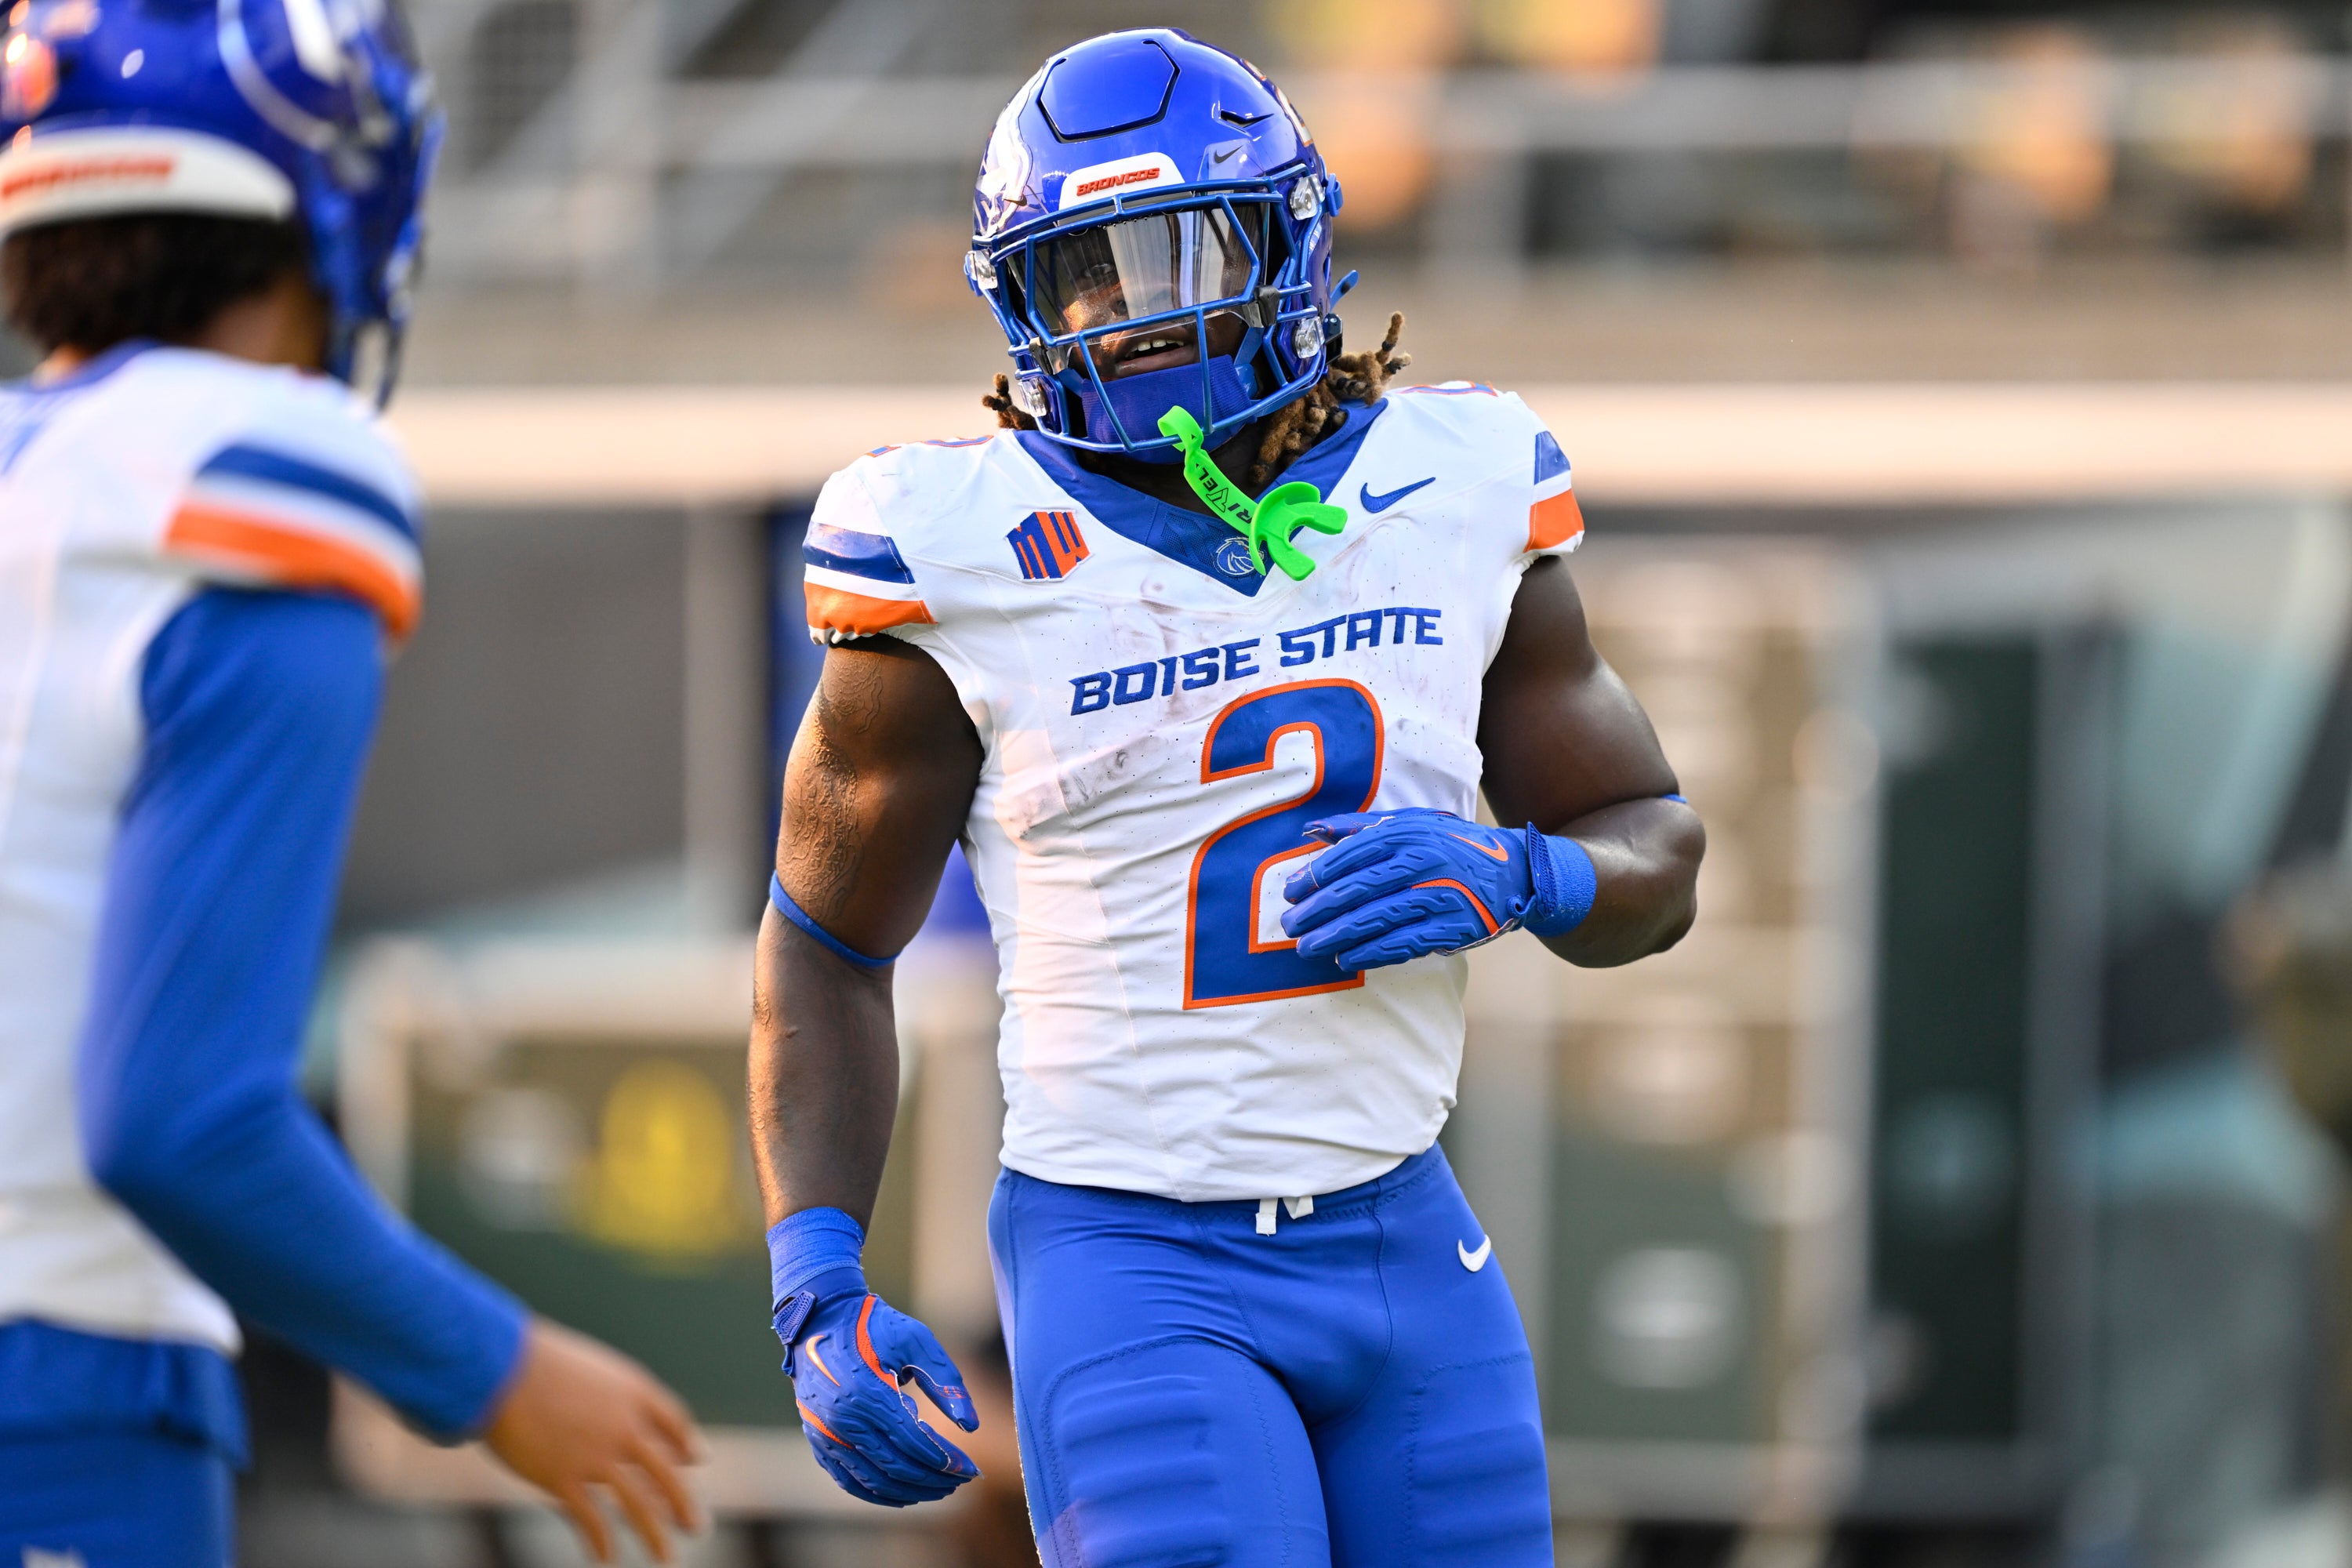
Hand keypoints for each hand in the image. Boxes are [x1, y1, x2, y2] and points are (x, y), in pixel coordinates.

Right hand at [482, 1317, 702, 1562]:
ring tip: (667, 1557)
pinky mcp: (561, 1478)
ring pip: (638, 1504)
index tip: (695, 1460)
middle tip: (696, 1527)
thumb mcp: (589, 1368)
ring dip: (655, 1535)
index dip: (685, 1443)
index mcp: (634, 1391)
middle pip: (665, 1471)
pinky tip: (607, 1558)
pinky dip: (601, 1542)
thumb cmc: (535, 1360)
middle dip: (683, 1503)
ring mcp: (595, 1455)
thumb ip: (609, 1392)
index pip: (674, 1422)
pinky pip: (591, 1519)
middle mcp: (624, 1427)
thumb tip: (617, 1408)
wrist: (499, 1367)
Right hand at [784, 1288, 979, 1506]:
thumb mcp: (915, 1340)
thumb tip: (972, 1425)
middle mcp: (843, 1421)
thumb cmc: (873, 1326)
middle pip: (896, 1466)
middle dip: (934, 1479)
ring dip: (911, 1491)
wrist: (819, 1318)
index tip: (971, 1469)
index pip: (914, 1442)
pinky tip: (904, 1494)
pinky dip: (878, 1494)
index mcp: (868, 1393)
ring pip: (873, 1481)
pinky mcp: (818, 1441)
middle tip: (963, 1480)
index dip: (945, 1460)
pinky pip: (849, 1480)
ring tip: (941, 1489)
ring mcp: (826, 1435)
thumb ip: (945, 1382)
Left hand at [1281, 808, 1586, 969]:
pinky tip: (1346, 959)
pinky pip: (1404, 944)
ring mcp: (1439, 897)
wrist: (1516, 871)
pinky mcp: (1453, 928)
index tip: (1290, 893)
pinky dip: (1371, 954)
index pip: (1350, 855)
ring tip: (1307, 948)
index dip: (1315, 876)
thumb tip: (1311, 829)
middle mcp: (1422, 863)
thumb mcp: (1412, 823)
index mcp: (1408, 834)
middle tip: (1289, 927)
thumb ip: (1360, 826)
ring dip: (1336, 937)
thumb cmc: (1453, 844)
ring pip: (1376, 920)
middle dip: (1317, 911)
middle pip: (1358, 890)